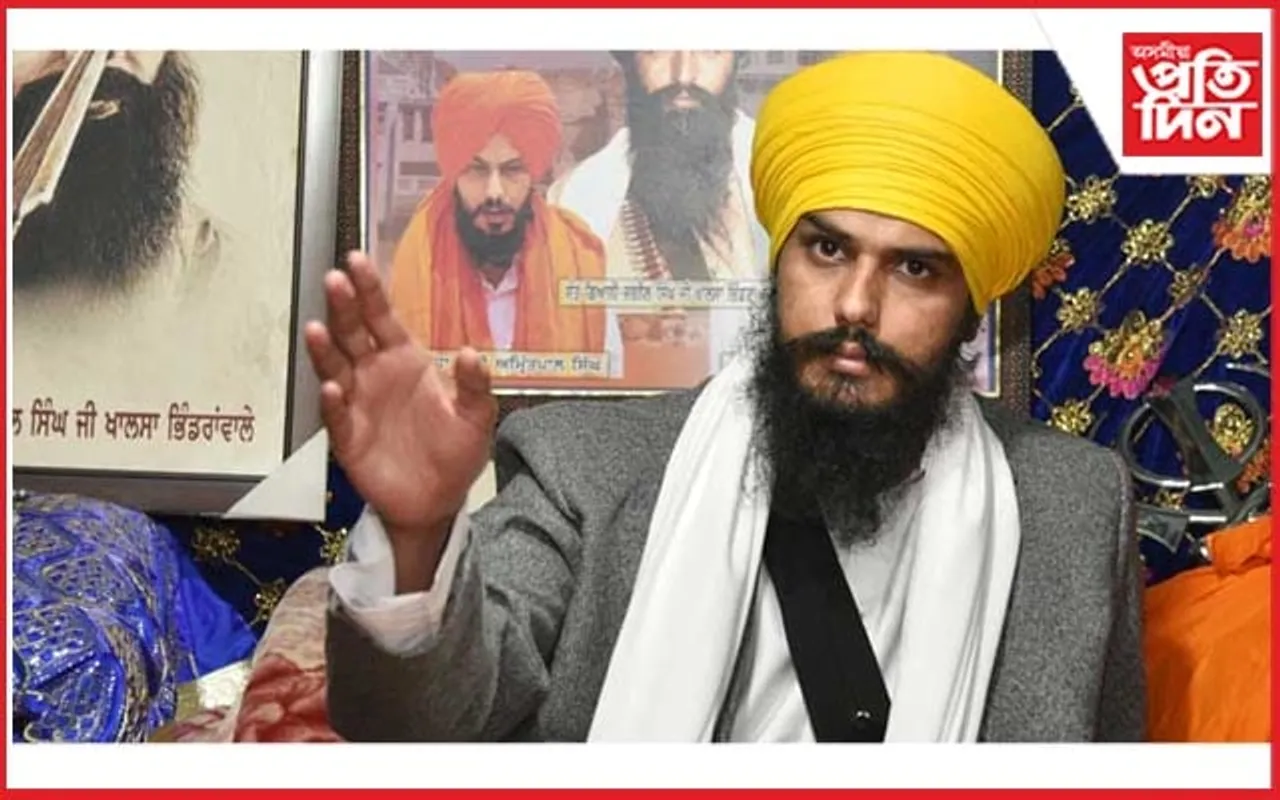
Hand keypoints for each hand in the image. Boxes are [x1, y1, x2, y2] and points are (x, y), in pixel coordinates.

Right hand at [305, 252, 496, 536]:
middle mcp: (375, 374)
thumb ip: (475, 387)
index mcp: (405, 360)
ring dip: (325, 348)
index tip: (356, 260)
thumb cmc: (456, 453)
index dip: (369, 289)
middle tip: (334, 279)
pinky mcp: (347, 436)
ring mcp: (357, 403)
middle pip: (353, 332)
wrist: (437, 501)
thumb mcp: (477, 419)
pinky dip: (332, 401)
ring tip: (317, 328)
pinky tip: (331, 387)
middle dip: (343, 306)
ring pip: (335, 367)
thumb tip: (473, 353)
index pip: (382, 317)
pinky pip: (336, 415)